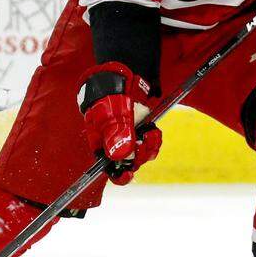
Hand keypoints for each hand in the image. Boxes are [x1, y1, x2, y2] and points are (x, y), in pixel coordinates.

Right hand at [78, 62, 161, 184]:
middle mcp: (114, 145)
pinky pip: (150, 144)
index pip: (108, 167)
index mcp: (101, 145)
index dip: (118, 175)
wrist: (123, 81)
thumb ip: (118, 135)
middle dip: (139, 155)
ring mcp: (128, 139)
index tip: (129, 173)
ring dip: (149, 147)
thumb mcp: (113, 116)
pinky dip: (153, 139)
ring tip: (149, 133)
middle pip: (128, 163)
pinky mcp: (140, 133)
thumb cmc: (110, 98)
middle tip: (143, 142)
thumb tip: (122, 157)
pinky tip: (152, 129)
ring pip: (141, 154)